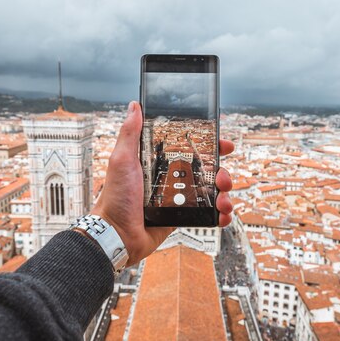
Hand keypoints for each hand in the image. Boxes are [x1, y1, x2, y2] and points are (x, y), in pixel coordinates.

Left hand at [91, 101, 234, 265]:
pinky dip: (219, 214)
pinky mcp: (179, 217)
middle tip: (223, 178)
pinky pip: (205, 214)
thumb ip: (129, 133)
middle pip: (206, 170)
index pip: (189, 148)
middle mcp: (170, 178)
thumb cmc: (115, 198)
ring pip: (210, 192)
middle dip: (222, 172)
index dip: (210, 145)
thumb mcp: (121, 160)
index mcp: (158, 162)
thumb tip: (134, 106)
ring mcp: (177, 198)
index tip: (224, 144)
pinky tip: (223, 215)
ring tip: (223, 201)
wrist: (116, 235)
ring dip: (224, 194)